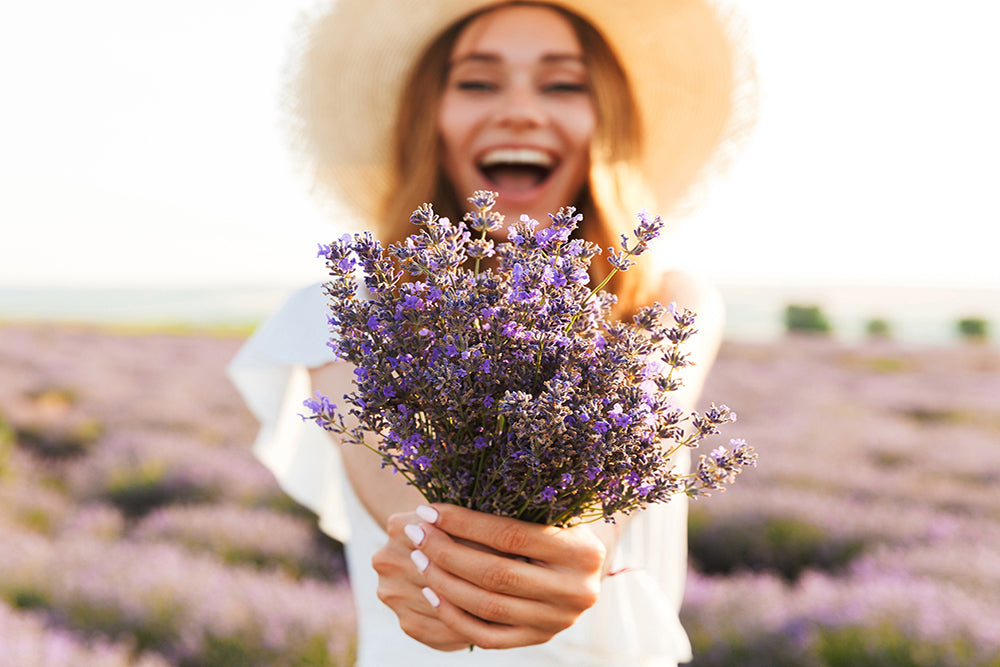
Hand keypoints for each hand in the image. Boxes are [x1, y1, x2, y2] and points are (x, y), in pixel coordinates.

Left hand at [384, 503, 606, 649]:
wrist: (583, 569)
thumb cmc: (559, 528)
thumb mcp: (553, 513)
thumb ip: (518, 508)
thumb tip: (454, 496)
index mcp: (581, 551)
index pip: (510, 536)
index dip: (464, 523)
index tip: (429, 510)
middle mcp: (575, 591)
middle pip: (496, 574)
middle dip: (447, 552)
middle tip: (416, 534)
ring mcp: (556, 621)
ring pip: (487, 607)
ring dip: (444, 582)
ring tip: (418, 558)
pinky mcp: (538, 639)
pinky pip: (487, 636)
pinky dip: (454, 616)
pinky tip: (430, 592)